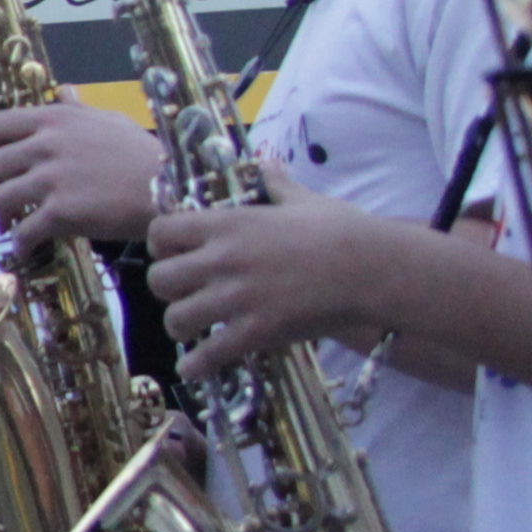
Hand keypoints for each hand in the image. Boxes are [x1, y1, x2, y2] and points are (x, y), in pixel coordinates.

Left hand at [0, 104, 163, 254]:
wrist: (169, 189)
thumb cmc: (143, 155)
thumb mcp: (110, 120)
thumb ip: (78, 109)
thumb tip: (63, 91)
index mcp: (53, 119)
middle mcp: (46, 145)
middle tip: (0, 202)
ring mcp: (51, 178)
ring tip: (10, 225)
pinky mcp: (60, 212)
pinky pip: (22, 231)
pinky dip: (19, 243)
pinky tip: (27, 248)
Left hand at [142, 177, 390, 378]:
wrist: (372, 269)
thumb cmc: (341, 231)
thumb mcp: (302, 199)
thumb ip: (273, 184)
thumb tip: (264, 164)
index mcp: (228, 224)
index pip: (161, 232)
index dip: (162, 246)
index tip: (176, 254)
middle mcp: (223, 260)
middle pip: (159, 279)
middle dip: (168, 289)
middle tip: (185, 294)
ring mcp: (237, 298)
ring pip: (176, 319)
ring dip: (181, 326)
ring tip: (194, 329)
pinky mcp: (255, 331)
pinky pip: (207, 355)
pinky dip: (196, 365)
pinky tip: (195, 367)